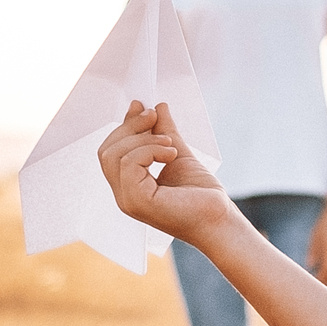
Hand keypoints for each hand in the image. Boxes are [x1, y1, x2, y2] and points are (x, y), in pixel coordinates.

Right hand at [98, 101, 233, 244]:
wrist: (219, 220)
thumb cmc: (202, 196)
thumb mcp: (178, 154)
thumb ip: (164, 132)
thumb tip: (156, 106)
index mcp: (129, 185)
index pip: (111, 150)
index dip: (125, 126)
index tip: (146, 108)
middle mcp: (123, 194)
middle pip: (107, 150)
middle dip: (130, 127)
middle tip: (154, 117)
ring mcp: (127, 200)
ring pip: (114, 154)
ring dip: (144, 139)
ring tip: (170, 145)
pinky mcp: (137, 201)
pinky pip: (129, 163)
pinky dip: (150, 150)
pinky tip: (170, 154)